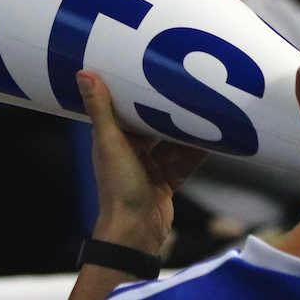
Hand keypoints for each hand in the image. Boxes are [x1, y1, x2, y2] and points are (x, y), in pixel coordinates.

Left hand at [77, 71, 206, 255]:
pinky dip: (197, 150)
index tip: (152, 67)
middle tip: (188, 83)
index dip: (136, 89)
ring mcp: (150, 166)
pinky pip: (185, 160)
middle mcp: (130, 149)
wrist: (136, 232)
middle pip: (152, 122)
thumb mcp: (110, 142)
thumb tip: (83, 73)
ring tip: (206, 105)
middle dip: (168, 106)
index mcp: (113, 138)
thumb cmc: (118, 186)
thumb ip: (101, 110)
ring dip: (186, 127)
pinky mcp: (167, 181)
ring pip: (172, 141)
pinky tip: (215, 136)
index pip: (125, 106)